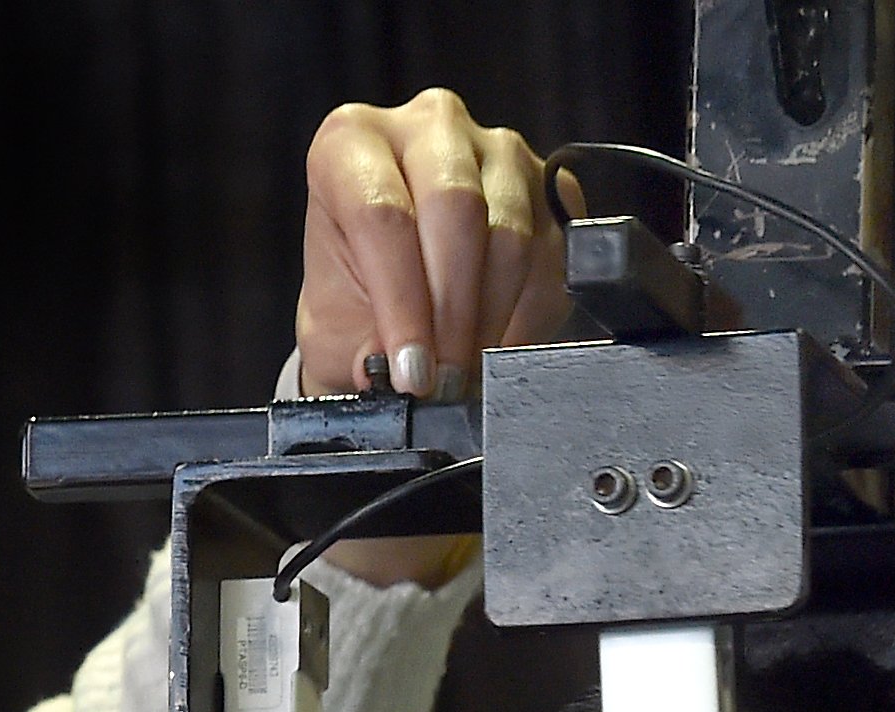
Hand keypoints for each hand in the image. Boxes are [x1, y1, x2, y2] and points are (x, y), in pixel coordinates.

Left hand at [296, 90, 583, 586]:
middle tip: (445, 385)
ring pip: (519, 229)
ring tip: (470, 378)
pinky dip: (534, 316)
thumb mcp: (334, 341)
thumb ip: (353, 360)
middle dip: (452, 314)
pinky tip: (504, 351)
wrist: (394, 315)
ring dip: (495, 321)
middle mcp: (424, 130)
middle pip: (461, 211)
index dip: (399, 303)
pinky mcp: (551, 188)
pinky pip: (561, 252)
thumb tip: (376, 398)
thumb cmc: (355, 321)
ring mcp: (496, 150)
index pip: (382, 212)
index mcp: (349, 146)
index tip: (407, 373)